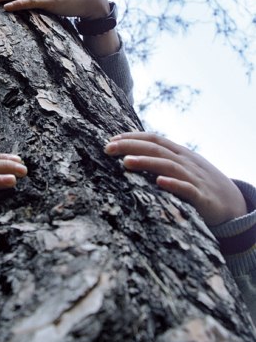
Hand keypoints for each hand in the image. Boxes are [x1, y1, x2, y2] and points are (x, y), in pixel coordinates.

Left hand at [104, 132, 246, 225]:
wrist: (233, 204)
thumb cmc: (201, 184)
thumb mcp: (183, 167)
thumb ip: (163, 159)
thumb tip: (133, 153)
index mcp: (180, 154)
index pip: (154, 139)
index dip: (133, 137)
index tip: (111, 140)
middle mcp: (185, 162)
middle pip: (156, 150)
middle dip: (131, 147)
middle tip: (108, 148)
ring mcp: (194, 178)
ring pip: (168, 166)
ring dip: (146, 163)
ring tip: (126, 162)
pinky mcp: (202, 197)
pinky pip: (187, 190)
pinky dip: (173, 185)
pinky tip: (159, 182)